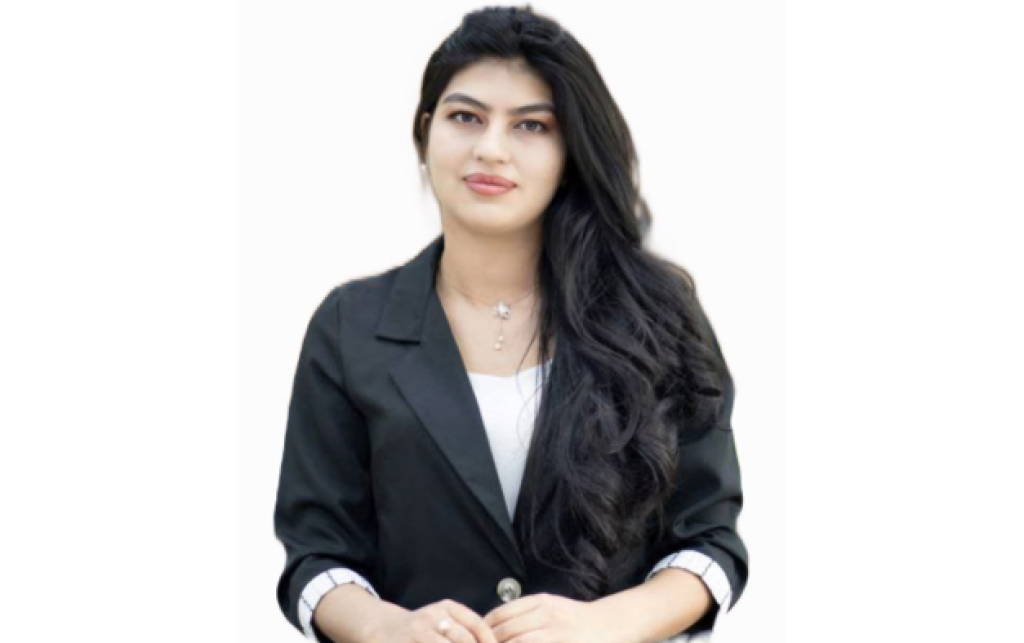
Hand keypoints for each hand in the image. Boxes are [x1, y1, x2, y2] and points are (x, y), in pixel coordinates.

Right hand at [370, 599, 499, 642]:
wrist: (384, 629)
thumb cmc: (423, 629)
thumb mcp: (444, 620)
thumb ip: (466, 631)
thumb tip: (494, 642)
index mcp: (447, 607)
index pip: (476, 624)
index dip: (489, 641)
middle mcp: (433, 615)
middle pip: (465, 640)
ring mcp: (419, 630)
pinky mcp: (408, 641)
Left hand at [483, 593, 616, 642]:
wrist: (610, 625)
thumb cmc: (576, 620)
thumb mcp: (551, 607)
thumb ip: (525, 614)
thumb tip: (493, 625)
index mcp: (539, 602)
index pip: (500, 614)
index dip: (483, 629)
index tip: (475, 639)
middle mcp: (546, 615)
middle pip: (505, 631)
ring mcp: (555, 632)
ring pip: (518, 642)